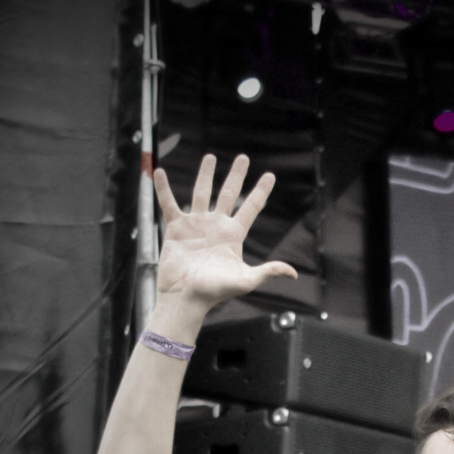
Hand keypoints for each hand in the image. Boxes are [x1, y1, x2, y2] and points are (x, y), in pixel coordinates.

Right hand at [153, 153, 296, 317]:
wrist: (186, 296)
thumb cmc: (215, 292)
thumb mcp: (246, 280)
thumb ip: (268, 272)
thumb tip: (293, 274)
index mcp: (233, 235)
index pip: (251, 208)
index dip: (261, 192)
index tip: (270, 175)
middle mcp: (216, 226)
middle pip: (229, 194)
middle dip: (236, 176)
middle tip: (243, 157)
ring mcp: (196, 224)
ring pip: (202, 192)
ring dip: (205, 174)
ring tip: (210, 157)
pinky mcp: (176, 227)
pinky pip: (168, 203)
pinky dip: (163, 188)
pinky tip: (160, 172)